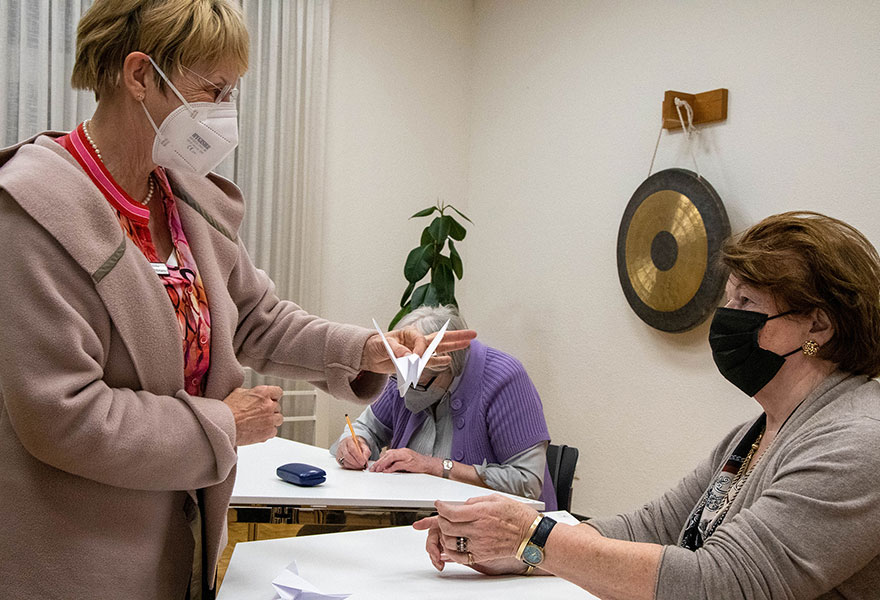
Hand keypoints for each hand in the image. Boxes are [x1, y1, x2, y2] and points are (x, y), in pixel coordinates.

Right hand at [223, 385, 282, 445]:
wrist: (222, 426)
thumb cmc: (227, 410)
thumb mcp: (238, 393)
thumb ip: (252, 393)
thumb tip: (254, 394)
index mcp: (263, 393)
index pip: (278, 392)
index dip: (273, 397)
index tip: (269, 400)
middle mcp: (269, 405)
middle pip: (277, 407)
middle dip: (269, 410)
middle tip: (258, 414)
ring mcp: (270, 419)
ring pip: (278, 419)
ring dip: (271, 421)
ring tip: (258, 423)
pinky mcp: (269, 432)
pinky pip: (274, 431)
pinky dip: (267, 432)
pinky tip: (257, 430)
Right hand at [336, 436, 369, 469]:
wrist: (350, 445)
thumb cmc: (357, 445)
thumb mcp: (363, 446)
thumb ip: (366, 452)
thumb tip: (365, 459)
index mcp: (348, 441)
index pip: (352, 449)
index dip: (358, 456)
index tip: (363, 462)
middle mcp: (342, 446)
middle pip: (347, 456)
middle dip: (356, 462)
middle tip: (362, 465)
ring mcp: (339, 453)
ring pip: (345, 461)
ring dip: (354, 465)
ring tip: (360, 466)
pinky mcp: (338, 459)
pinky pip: (344, 464)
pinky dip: (350, 467)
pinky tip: (355, 466)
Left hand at [360, 327, 476, 373]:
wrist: (369, 355)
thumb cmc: (375, 345)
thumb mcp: (382, 345)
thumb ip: (396, 350)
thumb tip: (410, 357)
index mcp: (409, 333)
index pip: (422, 341)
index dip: (420, 351)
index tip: (413, 360)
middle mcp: (417, 341)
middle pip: (440, 337)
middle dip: (457, 336)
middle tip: (473, 334)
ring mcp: (417, 351)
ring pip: (439, 348)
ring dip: (453, 346)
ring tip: (467, 343)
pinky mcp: (415, 362)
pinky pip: (430, 361)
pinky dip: (439, 361)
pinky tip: (448, 361)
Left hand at [369, 447, 439, 475]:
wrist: (430, 464)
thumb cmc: (419, 464)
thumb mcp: (407, 460)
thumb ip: (397, 462)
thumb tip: (387, 467)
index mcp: (402, 451)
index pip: (388, 453)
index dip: (380, 459)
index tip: (375, 465)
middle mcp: (404, 452)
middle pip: (388, 455)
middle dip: (379, 462)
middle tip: (373, 468)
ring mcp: (406, 457)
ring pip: (391, 458)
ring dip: (383, 464)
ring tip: (377, 470)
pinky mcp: (409, 463)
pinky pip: (397, 465)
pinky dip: (390, 468)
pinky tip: (386, 472)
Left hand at [414, 494, 537, 564]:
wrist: (529, 535)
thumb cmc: (516, 516)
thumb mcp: (496, 498)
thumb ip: (476, 500)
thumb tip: (463, 504)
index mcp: (481, 513)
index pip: (452, 512)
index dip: (441, 508)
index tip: (439, 505)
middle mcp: (478, 529)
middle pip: (447, 527)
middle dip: (441, 520)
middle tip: (443, 516)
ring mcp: (479, 544)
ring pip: (450, 542)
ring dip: (444, 535)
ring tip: (448, 529)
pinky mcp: (481, 555)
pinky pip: (459, 556)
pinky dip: (451, 551)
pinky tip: (452, 544)